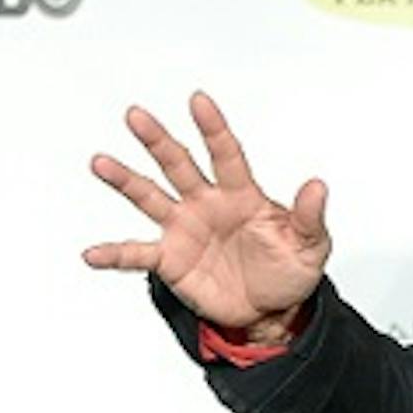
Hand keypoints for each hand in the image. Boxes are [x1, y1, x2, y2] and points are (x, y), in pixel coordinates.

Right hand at [84, 92, 329, 339]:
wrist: (271, 312)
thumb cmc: (290, 271)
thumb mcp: (310, 246)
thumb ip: (310, 217)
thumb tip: (318, 186)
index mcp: (243, 196)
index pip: (226, 155)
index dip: (213, 128)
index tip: (199, 101)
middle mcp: (207, 204)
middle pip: (179, 165)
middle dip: (158, 140)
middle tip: (137, 116)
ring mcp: (185, 229)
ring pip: (150, 197)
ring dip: (125, 180)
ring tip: (101, 163)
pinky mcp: (170, 259)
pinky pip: (137, 254)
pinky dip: (114, 254)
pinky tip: (94, 253)